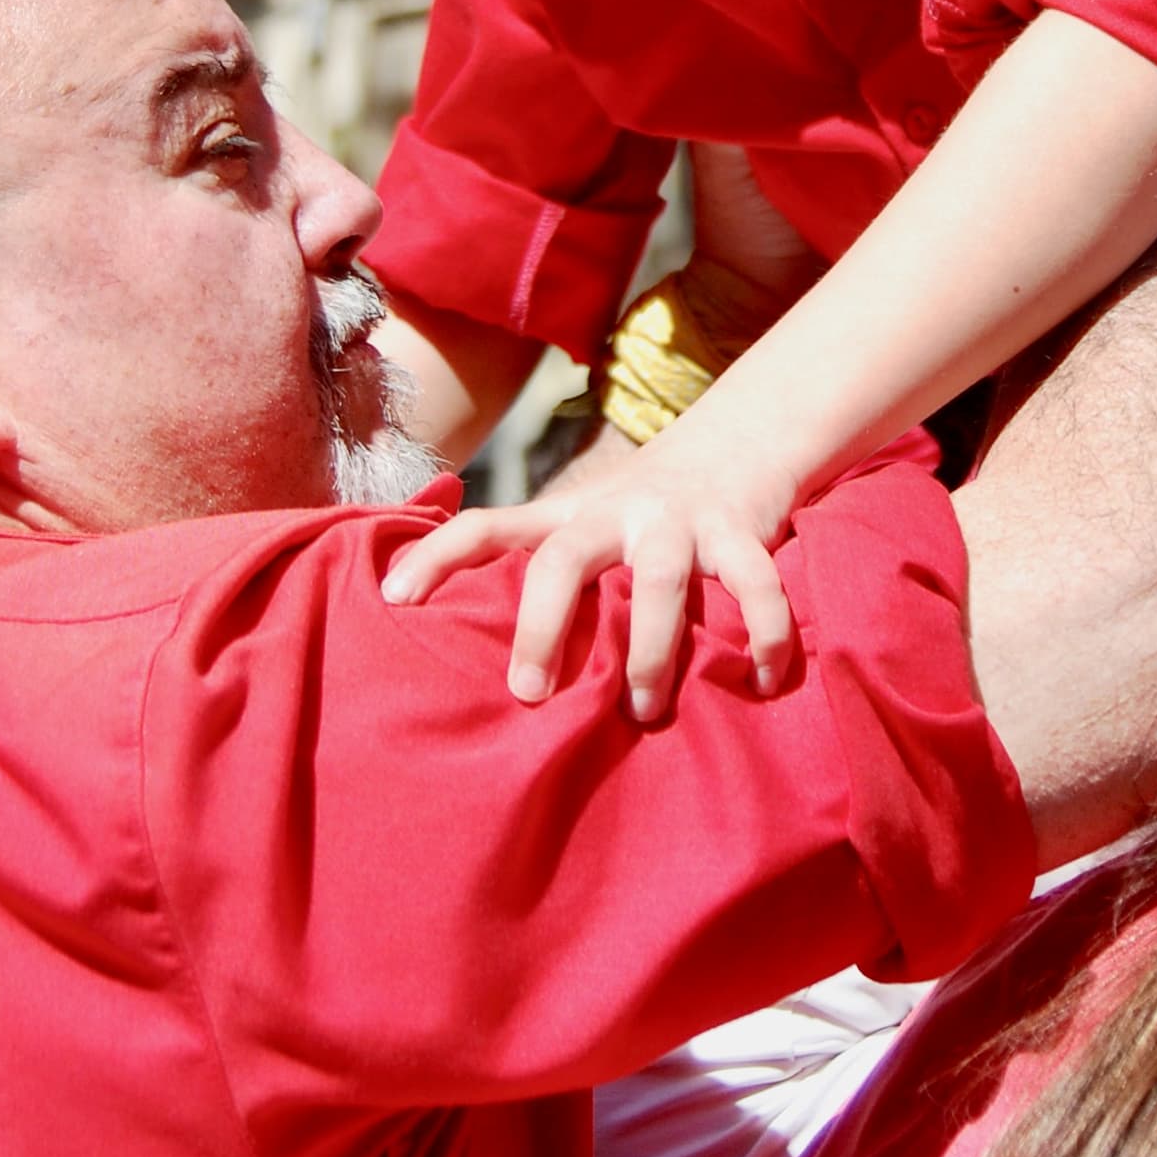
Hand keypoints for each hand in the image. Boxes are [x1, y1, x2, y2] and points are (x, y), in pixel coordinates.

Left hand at [380, 426, 806, 721]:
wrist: (736, 444)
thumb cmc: (639, 513)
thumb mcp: (579, 523)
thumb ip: (534, 567)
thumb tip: (455, 636)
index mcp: (567, 516)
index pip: (487, 528)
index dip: (436, 558)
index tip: (392, 602)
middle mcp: (615, 513)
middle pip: (564, 558)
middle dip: (543, 624)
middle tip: (529, 691)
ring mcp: (679, 520)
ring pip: (660, 578)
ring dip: (651, 648)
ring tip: (642, 711)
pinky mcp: (740, 531)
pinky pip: (755, 585)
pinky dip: (764, 633)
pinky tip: (764, 681)